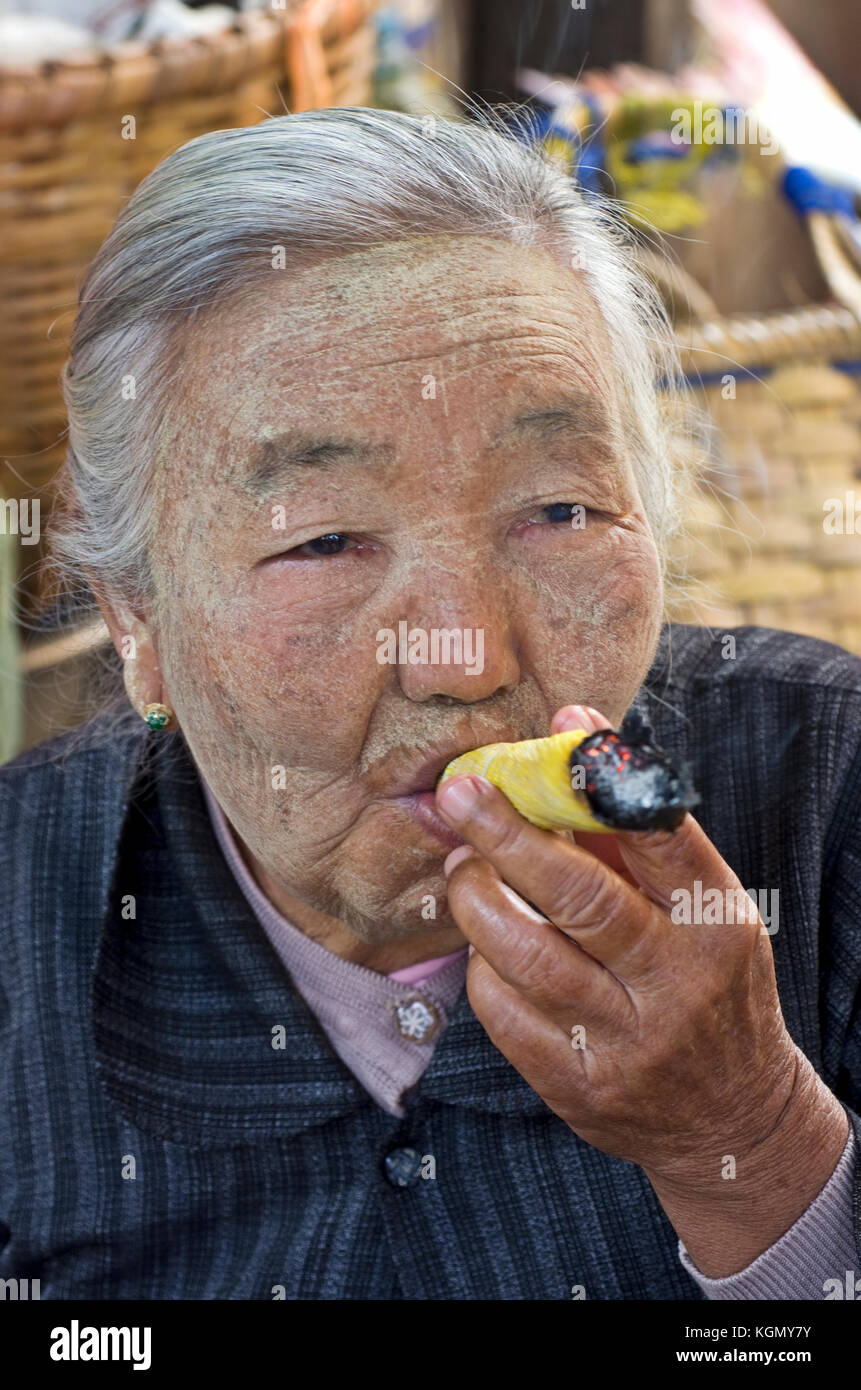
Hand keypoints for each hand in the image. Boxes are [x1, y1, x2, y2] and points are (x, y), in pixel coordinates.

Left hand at [436, 705, 848, 1275]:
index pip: (661, 838)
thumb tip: (564, 760)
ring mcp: (627, 1042)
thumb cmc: (708, 986)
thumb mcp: (703, 914)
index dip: (605, 778)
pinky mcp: (580, 1087)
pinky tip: (486, 945)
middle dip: (509, 836)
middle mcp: (676, 982)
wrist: (733, 1117)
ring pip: (528, 956)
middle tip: (462, 794)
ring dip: (478, 899)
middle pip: (580, 897)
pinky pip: (505, 1014)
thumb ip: (635, 848)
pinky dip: (483, 966)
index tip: (562, 728)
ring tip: (462, 867)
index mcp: (715, 923)